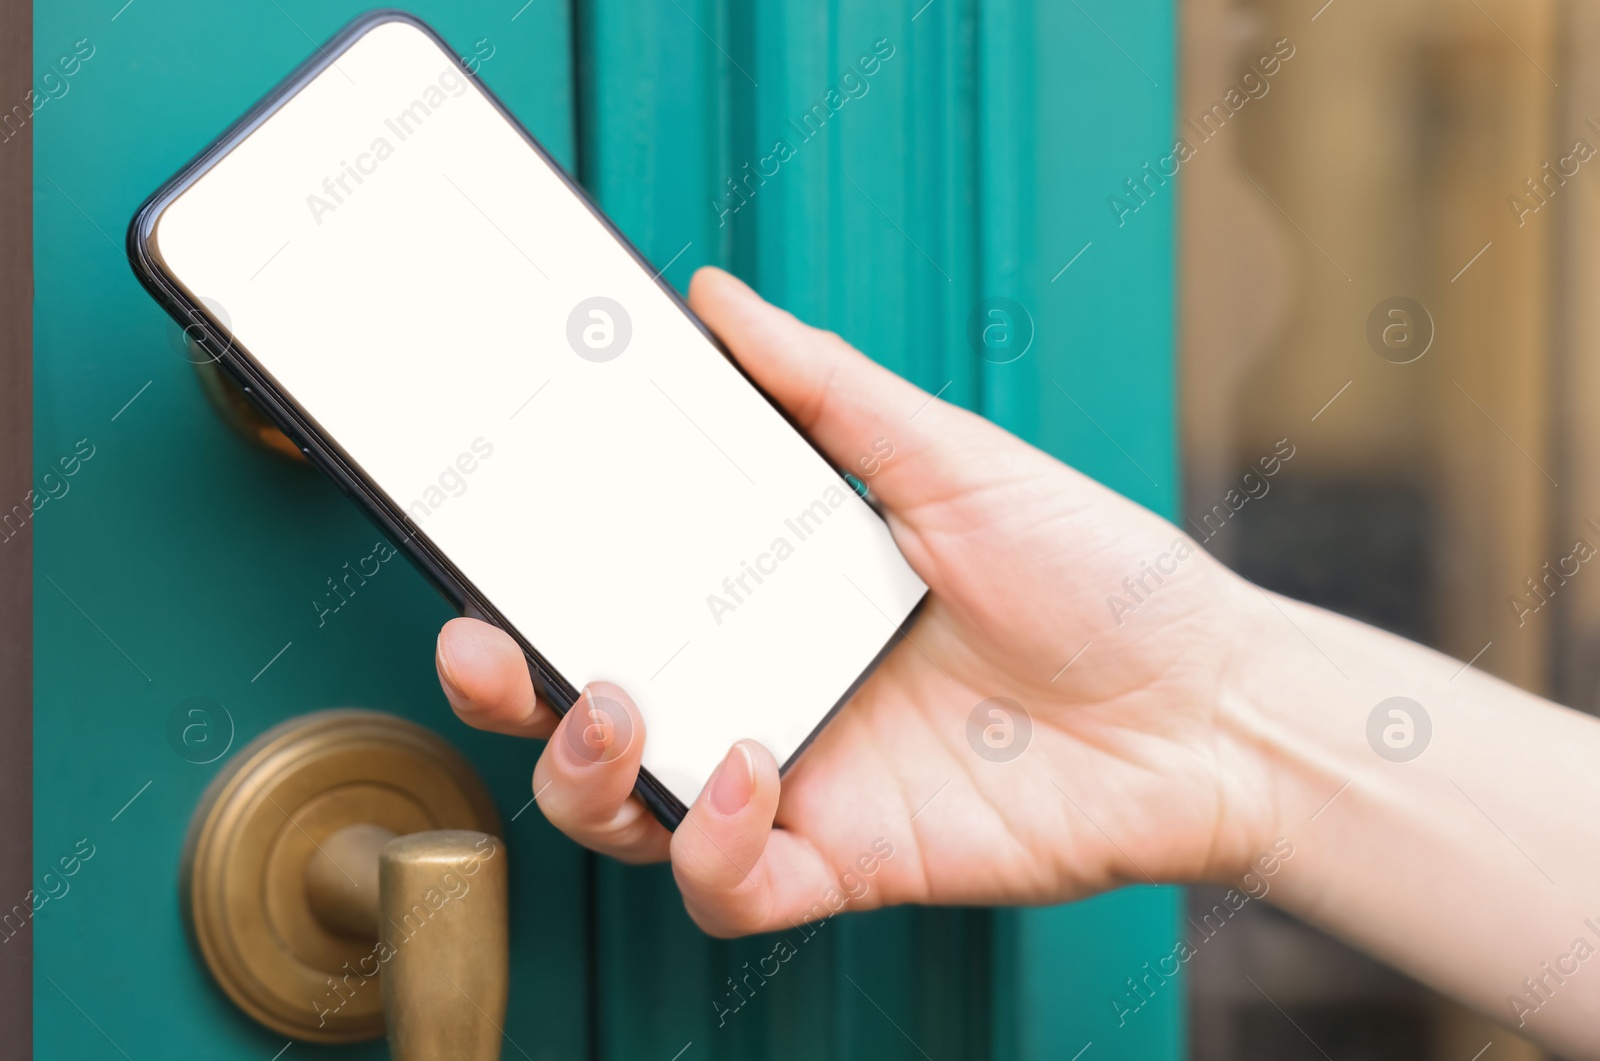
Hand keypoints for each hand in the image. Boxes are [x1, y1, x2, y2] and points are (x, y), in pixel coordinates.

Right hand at [435, 266, 1279, 935]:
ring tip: (613, 701)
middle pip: (596, 721)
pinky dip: (712, 848)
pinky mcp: (851, 861)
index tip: (482, 550)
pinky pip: (738, 888)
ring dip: (588, 777)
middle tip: (488, 647)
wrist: (1204, 696)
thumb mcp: (946, 455)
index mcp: (778, 597)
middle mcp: (772, 690)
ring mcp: (804, 783)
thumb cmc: (1094, 570)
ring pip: (635, 819)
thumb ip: (821, 388)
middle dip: (510, 696)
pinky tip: (746, 773)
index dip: (536, 587)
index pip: (622, 596)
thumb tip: (714, 299)